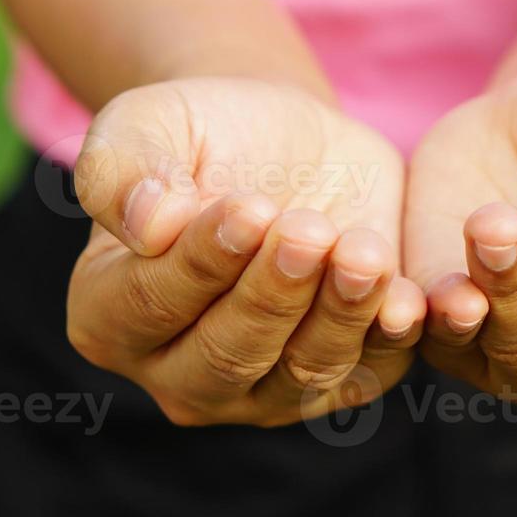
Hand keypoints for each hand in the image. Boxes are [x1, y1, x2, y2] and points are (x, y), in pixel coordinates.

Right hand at [65, 78, 423, 426]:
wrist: (282, 142)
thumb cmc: (196, 136)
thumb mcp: (144, 125)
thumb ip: (121, 172)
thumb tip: (150, 225)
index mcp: (108, 317)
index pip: (152, 304)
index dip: (202, 262)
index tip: (247, 209)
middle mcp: (178, 373)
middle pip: (227, 355)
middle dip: (273, 293)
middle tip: (308, 229)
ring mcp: (262, 390)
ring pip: (302, 372)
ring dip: (338, 314)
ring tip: (362, 249)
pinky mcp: (338, 378)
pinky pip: (369, 373)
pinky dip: (390, 339)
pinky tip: (408, 298)